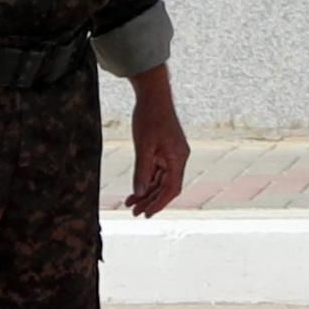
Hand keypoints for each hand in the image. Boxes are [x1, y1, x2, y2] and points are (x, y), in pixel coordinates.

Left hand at [122, 67, 189, 221]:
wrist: (153, 93)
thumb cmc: (150, 117)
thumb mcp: (143, 146)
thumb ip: (142, 171)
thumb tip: (139, 193)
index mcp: (178, 158)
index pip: (171, 189)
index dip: (159, 204)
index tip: (146, 215)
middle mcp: (178, 158)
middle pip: (166, 187)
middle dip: (150, 200)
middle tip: (134, 213)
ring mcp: (171, 153)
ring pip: (160, 180)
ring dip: (146, 192)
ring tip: (130, 204)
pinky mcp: (164, 148)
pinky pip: (156, 170)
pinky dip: (146, 180)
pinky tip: (135, 189)